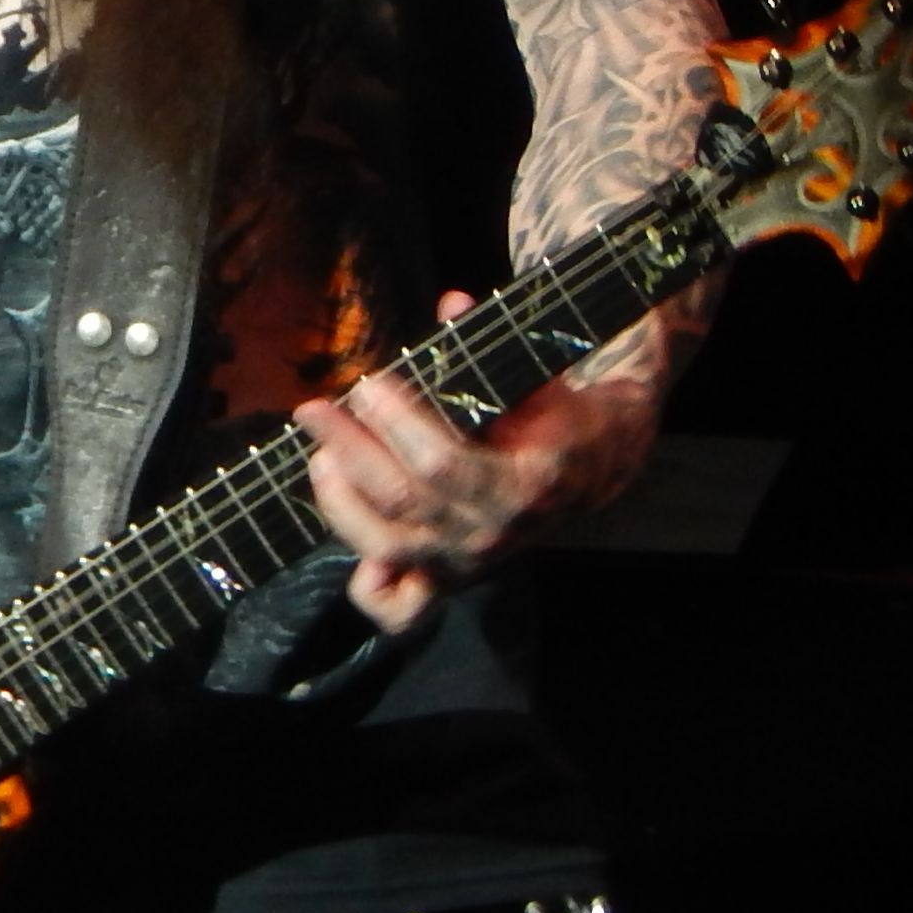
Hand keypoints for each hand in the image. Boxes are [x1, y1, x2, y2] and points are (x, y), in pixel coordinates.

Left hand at [293, 288, 662, 632]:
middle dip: (349, 449)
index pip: (443, 462)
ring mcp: (469, 562)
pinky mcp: (451, 580)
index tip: (368, 384)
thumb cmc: (557, 412)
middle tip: (312, 409)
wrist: (599, 466)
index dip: (397, 423)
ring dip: (341, 502)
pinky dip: (368, 589)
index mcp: (526, 482)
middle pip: (403, 501)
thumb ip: (490, 347)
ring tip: (319, 458)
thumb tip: (451, 303)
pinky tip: (350, 549)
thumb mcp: (539, 375)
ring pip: (388, 549)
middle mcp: (495, 532)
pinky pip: (401, 610)